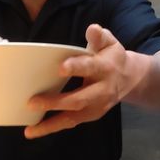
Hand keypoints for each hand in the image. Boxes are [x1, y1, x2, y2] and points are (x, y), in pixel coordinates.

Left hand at [24, 23, 151, 138]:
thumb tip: (93, 29)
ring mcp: (96, 107)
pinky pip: (69, 123)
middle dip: (56, 102)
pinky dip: (51, 128)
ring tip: (30, 129)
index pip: (89, 68)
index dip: (76, 67)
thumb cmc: (111, 57)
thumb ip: (100, 37)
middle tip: (33, 101)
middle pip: (78, 99)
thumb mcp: (110, 43)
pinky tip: (33, 131)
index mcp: (104, 69)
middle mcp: (101, 91)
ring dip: (50, 124)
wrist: (129, 78)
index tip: (60, 68)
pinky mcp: (89, 116)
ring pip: (72, 118)